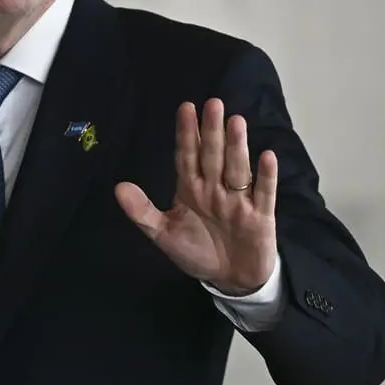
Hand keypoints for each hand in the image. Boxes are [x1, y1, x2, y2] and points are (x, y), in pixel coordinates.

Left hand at [115, 99, 278, 295]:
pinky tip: (267, 156)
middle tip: (213, 104)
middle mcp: (215, 188)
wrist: (231, 280)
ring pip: (237, 169)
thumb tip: (117, 187)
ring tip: (236, 122)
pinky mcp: (261, 216)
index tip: (186, 108)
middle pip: (213, 157)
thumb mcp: (164, 235)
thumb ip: (142, 212)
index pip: (188, 156)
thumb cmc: (197, 251)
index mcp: (191, 188)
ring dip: (237, 147)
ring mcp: (238, 200)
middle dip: (212, 132)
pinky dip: (265, 176)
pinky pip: (263, 193)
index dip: (187, 134)